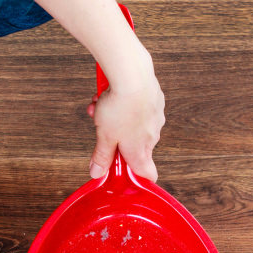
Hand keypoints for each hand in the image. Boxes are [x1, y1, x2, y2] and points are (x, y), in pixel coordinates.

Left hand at [87, 52, 164, 181]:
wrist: (132, 75)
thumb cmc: (120, 107)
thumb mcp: (104, 136)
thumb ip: (102, 156)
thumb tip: (97, 173)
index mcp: (140, 150)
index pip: (148, 174)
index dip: (138, 177)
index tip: (125, 174)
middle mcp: (152, 136)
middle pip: (134, 146)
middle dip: (115, 138)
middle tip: (100, 128)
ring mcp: (155, 117)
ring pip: (133, 124)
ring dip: (115, 118)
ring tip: (99, 105)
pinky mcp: (155, 99)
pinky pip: (138, 107)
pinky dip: (124, 103)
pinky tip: (111, 93)